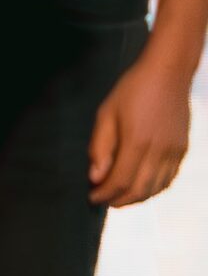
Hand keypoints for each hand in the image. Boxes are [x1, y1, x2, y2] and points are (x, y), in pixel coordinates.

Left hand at [88, 45, 192, 205]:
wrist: (168, 74)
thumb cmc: (132, 90)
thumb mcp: (106, 114)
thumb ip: (100, 147)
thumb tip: (95, 177)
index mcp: (138, 141)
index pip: (121, 180)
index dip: (105, 193)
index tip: (92, 197)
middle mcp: (160, 150)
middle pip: (140, 189)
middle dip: (120, 200)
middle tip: (103, 201)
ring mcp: (175, 151)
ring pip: (157, 188)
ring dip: (137, 198)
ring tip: (119, 197)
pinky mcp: (183, 149)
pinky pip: (169, 178)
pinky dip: (154, 188)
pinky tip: (141, 186)